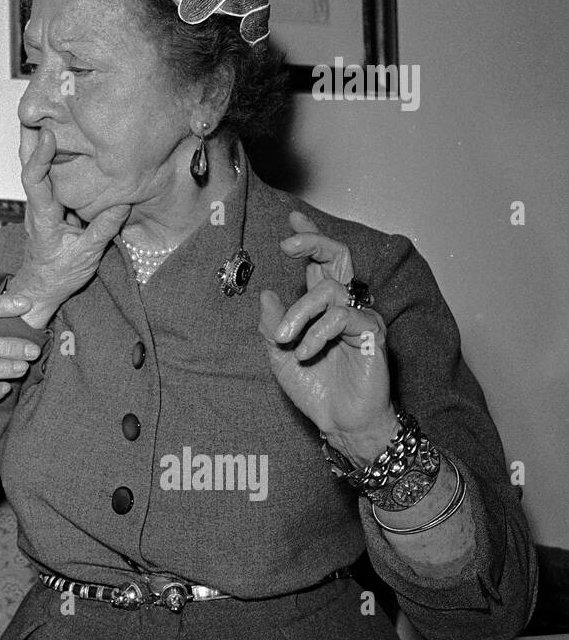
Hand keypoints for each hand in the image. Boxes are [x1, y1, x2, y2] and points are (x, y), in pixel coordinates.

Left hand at [11, 125, 130, 327]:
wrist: (40, 288)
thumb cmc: (58, 275)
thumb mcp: (85, 256)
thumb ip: (102, 229)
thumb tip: (122, 203)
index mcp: (42, 216)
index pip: (35, 180)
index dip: (40, 156)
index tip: (48, 134)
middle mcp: (37, 206)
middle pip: (27, 165)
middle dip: (29, 136)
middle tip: (34, 106)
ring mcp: (40, 205)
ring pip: (34, 168)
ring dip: (37, 142)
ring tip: (45, 113)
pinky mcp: (47, 207)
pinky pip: (45, 177)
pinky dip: (48, 157)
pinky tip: (58, 141)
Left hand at [257, 211, 396, 466]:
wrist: (340, 422)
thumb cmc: (315, 389)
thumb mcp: (280, 356)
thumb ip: (273, 325)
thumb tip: (267, 294)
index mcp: (321, 308)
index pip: (317, 264)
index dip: (308, 239)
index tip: (292, 217)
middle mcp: (343, 306)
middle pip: (337, 257)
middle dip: (313, 242)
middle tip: (288, 244)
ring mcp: (360, 317)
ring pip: (328, 291)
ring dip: (300, 315)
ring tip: (287, 342)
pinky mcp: (372, 332)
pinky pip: (341, 317)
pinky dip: (317, 334)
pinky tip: (308, 354)